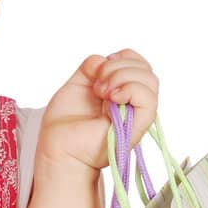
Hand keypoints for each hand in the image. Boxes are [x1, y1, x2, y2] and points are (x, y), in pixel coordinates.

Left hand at [37, 50, 159, 174]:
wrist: (58, 149)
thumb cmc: (63, 125)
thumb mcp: (75, 84)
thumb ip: (90, 67)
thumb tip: (104, 60)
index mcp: (120, 92)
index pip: (138, 64)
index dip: (122, 58)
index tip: (100, 69)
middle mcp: (131, 103)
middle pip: (145, 69)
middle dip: (117, 67)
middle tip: (97, 86)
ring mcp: (136, 115)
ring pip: (150, 81)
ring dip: (122, 77)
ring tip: (102, 92)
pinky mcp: (137, 126)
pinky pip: (148, 100)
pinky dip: (131, 89)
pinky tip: (112, 98)